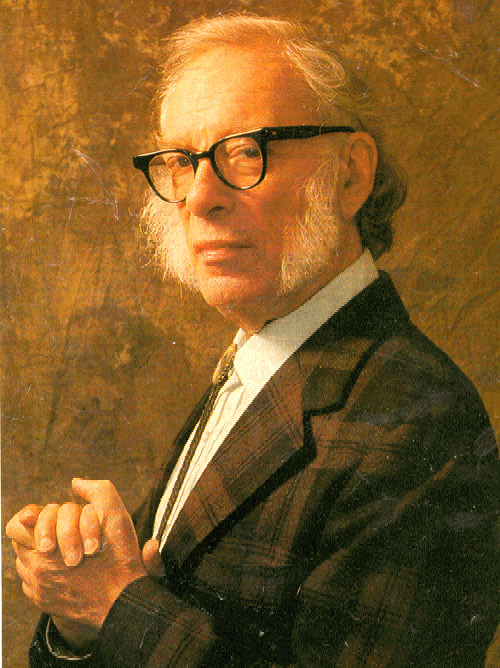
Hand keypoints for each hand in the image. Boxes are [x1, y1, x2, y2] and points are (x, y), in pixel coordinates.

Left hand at [10, 479, 147, 646]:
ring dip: (40, 552)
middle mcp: (37, 572)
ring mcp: (39, 590)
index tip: (44, 515)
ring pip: (25, 561)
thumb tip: (76, 482)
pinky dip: (43, 573)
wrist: (125, 605)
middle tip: (60, 534)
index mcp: (47, 550)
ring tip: (63, 550)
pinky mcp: (44, 604)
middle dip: (41, 533)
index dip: (33, 516)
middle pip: (21, 542)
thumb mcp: (116, 516)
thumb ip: (98, 491)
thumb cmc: (120, 560)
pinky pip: (31, 582)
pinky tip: (64, 570)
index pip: (18, 525)